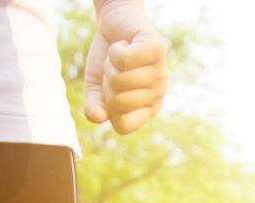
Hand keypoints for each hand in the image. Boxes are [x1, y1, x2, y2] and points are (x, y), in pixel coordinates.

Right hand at [84, 0, 168, 134]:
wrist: (114, 23)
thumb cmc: (107, 59)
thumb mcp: (96, 87)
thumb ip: (94, 106)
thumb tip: (97, 117)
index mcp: (147, 109)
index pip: (123, 126)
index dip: (108, 108)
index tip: (110, 91)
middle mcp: (158, 94)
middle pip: (119, 103)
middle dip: (106, 82)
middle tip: (115, 68)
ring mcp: (161, 72)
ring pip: (120, 79)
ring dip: (110, 63)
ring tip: (120, 55)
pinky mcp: (157, 48)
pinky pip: (124, 59)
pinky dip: (115, 50)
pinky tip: (124, 43)